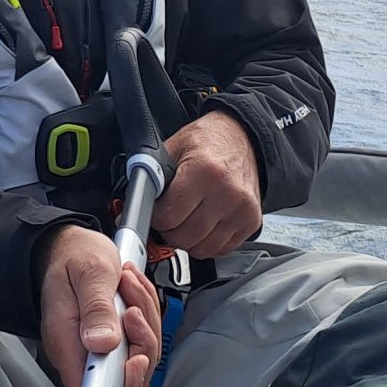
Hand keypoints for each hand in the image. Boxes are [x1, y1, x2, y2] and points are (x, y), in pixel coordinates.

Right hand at [36, 225, 161, 386]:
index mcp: (67, 342)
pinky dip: (146, 315)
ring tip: (129, 288)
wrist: (69, 246)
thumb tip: (103, 343)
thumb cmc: (74, 256)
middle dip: (142, 340)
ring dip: (145, 320)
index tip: (136, 357)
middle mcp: (82, 351)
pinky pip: (142, 340)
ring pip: (140, 355)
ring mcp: (99, 347)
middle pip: (125, 377)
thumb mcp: (89, 272)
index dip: (122, 384)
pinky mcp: (113, 339)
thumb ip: (96, 307)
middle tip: (133, 306)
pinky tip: (134, 294)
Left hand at [150, 110, 261, 258]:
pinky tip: (203, 226)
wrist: (243, 137)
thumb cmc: (208, 141)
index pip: (169, 216)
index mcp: (204, 171)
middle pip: (185, 236)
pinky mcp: (252, 222)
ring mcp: (242, 210)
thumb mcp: (174, 147)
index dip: (155, 217)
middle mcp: (226, 193)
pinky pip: (221, 249)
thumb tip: (135, 202)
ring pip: (202, 248)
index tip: (154, 212)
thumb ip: (155, 174)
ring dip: (187, 240)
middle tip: (168, 217)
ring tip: (185, 221)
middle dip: (169, 231)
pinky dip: (207, 243)